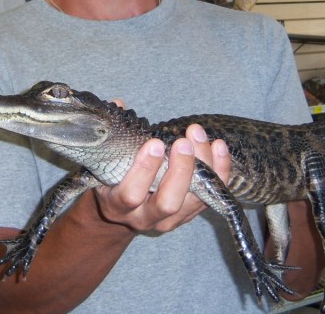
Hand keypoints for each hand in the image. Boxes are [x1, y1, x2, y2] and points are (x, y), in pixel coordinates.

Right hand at [93, 123, 230, 233]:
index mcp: (117, 206)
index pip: (131, 195)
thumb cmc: (113, 179)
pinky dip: (218, 172)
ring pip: (192, 200)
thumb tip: (118, 104)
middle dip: (179, 171)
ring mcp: (170, 221)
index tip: (155, 143)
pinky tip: (218, 146)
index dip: (144, 170)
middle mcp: (144, 218)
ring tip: (199, 136)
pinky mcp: (189, 216)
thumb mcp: (106, 162)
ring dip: (202, 167)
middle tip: (183, 142)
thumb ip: (112, 135)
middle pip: (167, 202)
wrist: (124, 211)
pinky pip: (210, 196)